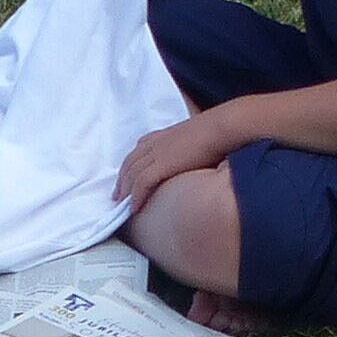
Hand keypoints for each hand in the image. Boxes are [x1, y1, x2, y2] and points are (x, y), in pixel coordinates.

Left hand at [113, 112, 246, 206]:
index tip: (127, 176)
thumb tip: (195, 156)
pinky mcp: (161, 165)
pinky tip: (135, 208)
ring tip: (121, 204)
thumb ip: (187, 146)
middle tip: (117, 195)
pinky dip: (136, 197)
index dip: (130, 165)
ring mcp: (156, 154)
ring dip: (125, 190)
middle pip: (130, 163)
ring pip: (132, 174)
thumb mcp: (194, 137)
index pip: (138, 151)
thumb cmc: (215, 132)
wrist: (219, 128)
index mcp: (162, 136)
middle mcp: (155, 144)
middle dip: (122, 179)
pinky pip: (141, 183)